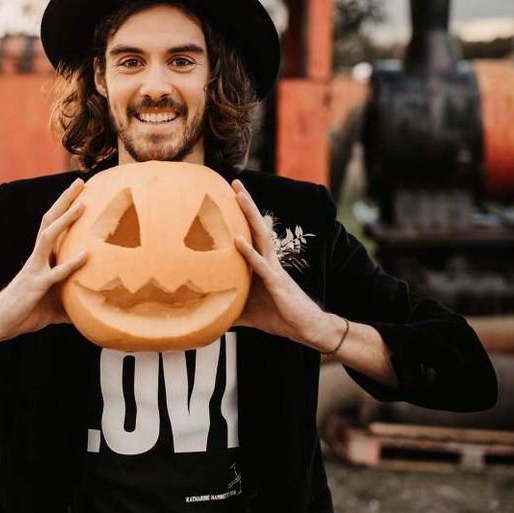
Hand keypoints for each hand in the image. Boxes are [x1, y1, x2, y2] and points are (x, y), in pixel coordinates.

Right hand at [0, 178, 87, 342]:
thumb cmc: (26, 311)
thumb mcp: (56, 305)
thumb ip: (74, 303)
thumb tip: (95, 311)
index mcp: (42, 257)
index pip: (54, 224)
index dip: (65, 207)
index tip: (82, 190)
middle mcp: (38, 257)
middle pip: (50, 220)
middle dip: (65, 200)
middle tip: (80, 181)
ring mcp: (35, 269)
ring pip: (49, 237)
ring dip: (65, 219)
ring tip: (82, 205)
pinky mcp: (35, 285)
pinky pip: (54, 273)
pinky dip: (70, 264)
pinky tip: (85, 255)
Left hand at [232, 180, 340, 350]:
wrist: (306, 329)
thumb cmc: (279, 316)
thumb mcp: (247, 312)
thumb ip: (229, 310)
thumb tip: (207, 316)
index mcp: (262, 263)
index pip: (251, 233)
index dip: (241, 215)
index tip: (227, 196)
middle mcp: (269, 260)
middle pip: (257, 226)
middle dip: (246, 204)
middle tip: (234, 183)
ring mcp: (274, 270)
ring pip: (261, 236)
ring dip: (250, 215)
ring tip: (238, 196)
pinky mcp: (277, 283)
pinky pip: (261, 265)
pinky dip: (248, 253)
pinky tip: (237, 240)